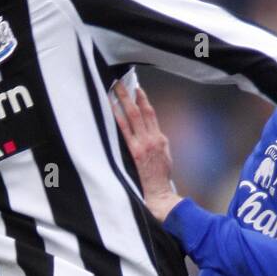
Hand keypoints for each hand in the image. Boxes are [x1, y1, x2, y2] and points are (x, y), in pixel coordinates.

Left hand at [110, 80, 180, 221]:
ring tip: (115, 89)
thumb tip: (150, 135)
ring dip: (124, 101)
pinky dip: (118, 117)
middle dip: (131, 95)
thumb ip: (157, 144)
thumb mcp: (164, 158)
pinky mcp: (135, 151)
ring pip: (133, 116)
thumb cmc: (160, 179)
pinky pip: (125, 130)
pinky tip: (112, 109)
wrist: (159, 193)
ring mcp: (144, 143)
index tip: (137, 90)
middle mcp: (153, 138)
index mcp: (160, 139)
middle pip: (141, 111)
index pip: (151, 115)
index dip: (143, 100)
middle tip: (122, 82)